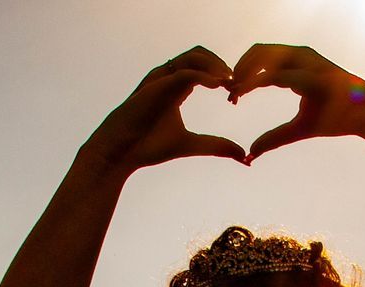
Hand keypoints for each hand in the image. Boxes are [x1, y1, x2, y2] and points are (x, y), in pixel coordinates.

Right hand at [82, 47, 247, 172]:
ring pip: (194, 57)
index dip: (223, 77)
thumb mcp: (191, 145)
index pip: (204, 67)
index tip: (234, 97)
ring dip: (216, 66)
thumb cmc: (149, 147)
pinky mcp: (157, 85)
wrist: (120, 153)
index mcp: (176, 87)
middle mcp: (168, 78)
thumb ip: (216, 146)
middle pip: (201, 54)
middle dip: (222, 65)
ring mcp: (161, 79)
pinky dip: (205, 76)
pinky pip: (185, 72)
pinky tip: (218, 86)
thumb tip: (244, 155)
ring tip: (230, 83)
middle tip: (236, 85)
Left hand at [227, 44, 364, 161]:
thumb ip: (275, 137)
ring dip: (244, 72)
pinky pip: (278, 72)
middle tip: (227, 93)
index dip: (241, 74)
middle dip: (238, 69)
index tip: (230, 97)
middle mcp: (301, 56)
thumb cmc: (338, 118)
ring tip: (233, 94)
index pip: (261, 58)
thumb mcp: (300, 128)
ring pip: (265, 56)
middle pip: (258, 51)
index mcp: (298, 64)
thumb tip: (250, 153)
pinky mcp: (313, 73)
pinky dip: (257, 80)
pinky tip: (245, 92)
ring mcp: (308, 61)